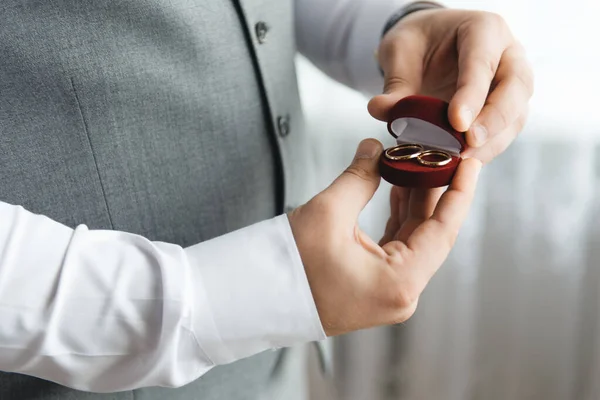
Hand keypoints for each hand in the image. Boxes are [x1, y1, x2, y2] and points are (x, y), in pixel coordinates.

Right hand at [288, 139, 481, 335]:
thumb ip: (360, 176)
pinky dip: (399, 217)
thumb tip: (375, 148)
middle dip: (435, 191)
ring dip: (415, 201)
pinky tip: (399, 188)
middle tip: (442, 154)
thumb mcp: (328, 213)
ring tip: (419, 163)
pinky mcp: (375, 286)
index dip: (459, 192)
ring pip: (414, 238)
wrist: (259, 298)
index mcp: (400, 283)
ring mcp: (389, 293)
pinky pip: (397, 247)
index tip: (470, 162)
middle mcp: (401, 293)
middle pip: (430, 233)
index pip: (443, 230)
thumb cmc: (290, 265)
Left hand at [368, 8, 533, 162]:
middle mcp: (508, 54)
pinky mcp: (509, 109)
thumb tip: (381, 110)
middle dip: (493, 119)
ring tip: (464, 160)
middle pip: (516, 87)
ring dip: (493, 140)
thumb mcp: (399, 52)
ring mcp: (514, 83)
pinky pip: (506, 132)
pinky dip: (488, 149)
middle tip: (468, 143)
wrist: (429, 46)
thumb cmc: (418, 43)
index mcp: (483, 29)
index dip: (472, 94)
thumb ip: (395, 83)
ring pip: (516, 114)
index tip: (456, 122)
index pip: (483, 62)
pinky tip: (465, 162)